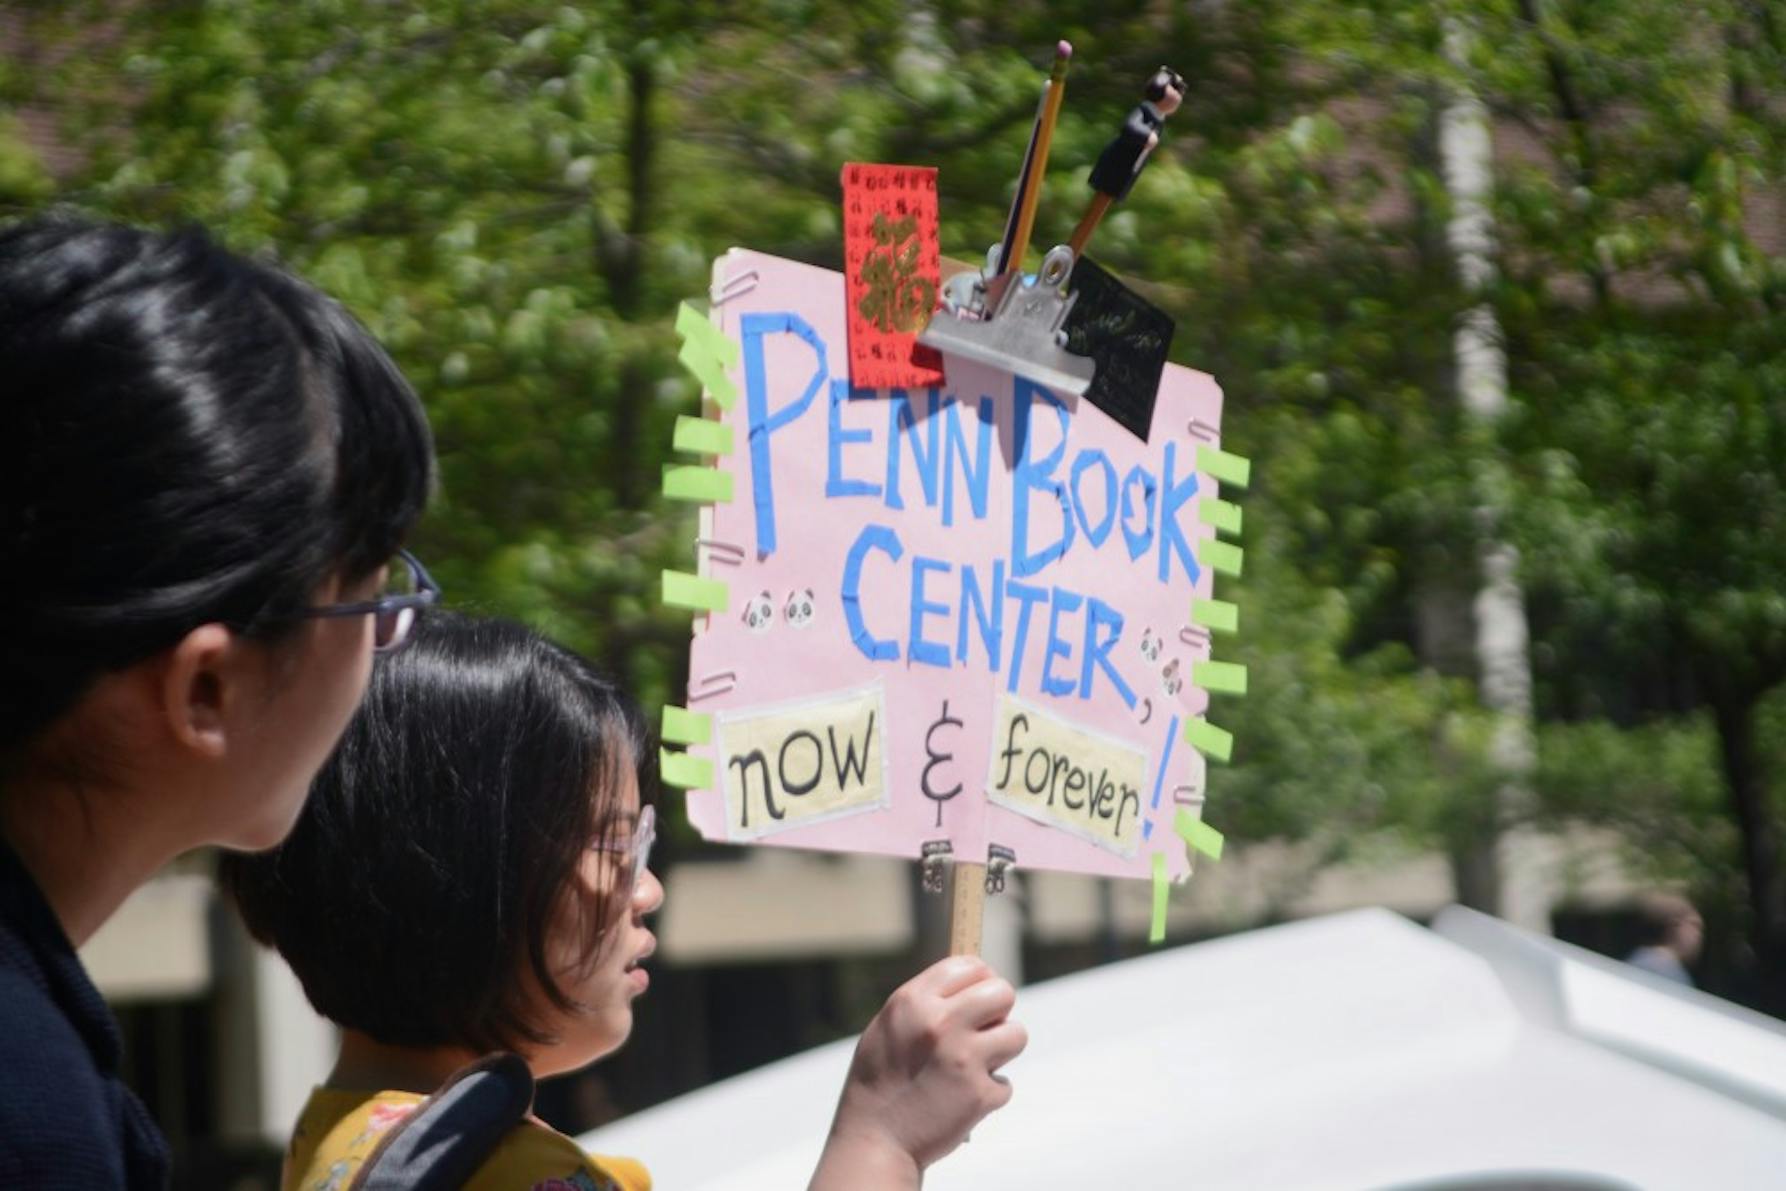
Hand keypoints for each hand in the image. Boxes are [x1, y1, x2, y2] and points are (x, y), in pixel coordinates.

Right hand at [809, 956, 1026, 1188]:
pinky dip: (988, 1093)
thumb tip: (973, 982)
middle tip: (984, 1030)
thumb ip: (926, 1002)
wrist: (874, 1140)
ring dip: (1002, 1050)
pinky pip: (1005, 1083)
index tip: (979, 998)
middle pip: (1003, 992)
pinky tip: (962, 1100)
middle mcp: (940, 1023)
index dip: (981, 980)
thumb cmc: (880, 1081)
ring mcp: (963, 1058)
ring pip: (1017, 1034)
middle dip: (999, 1011)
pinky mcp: (979, 1094)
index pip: (970, 965)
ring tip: (975, 1065)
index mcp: (914, 1001)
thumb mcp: (890, 1026)